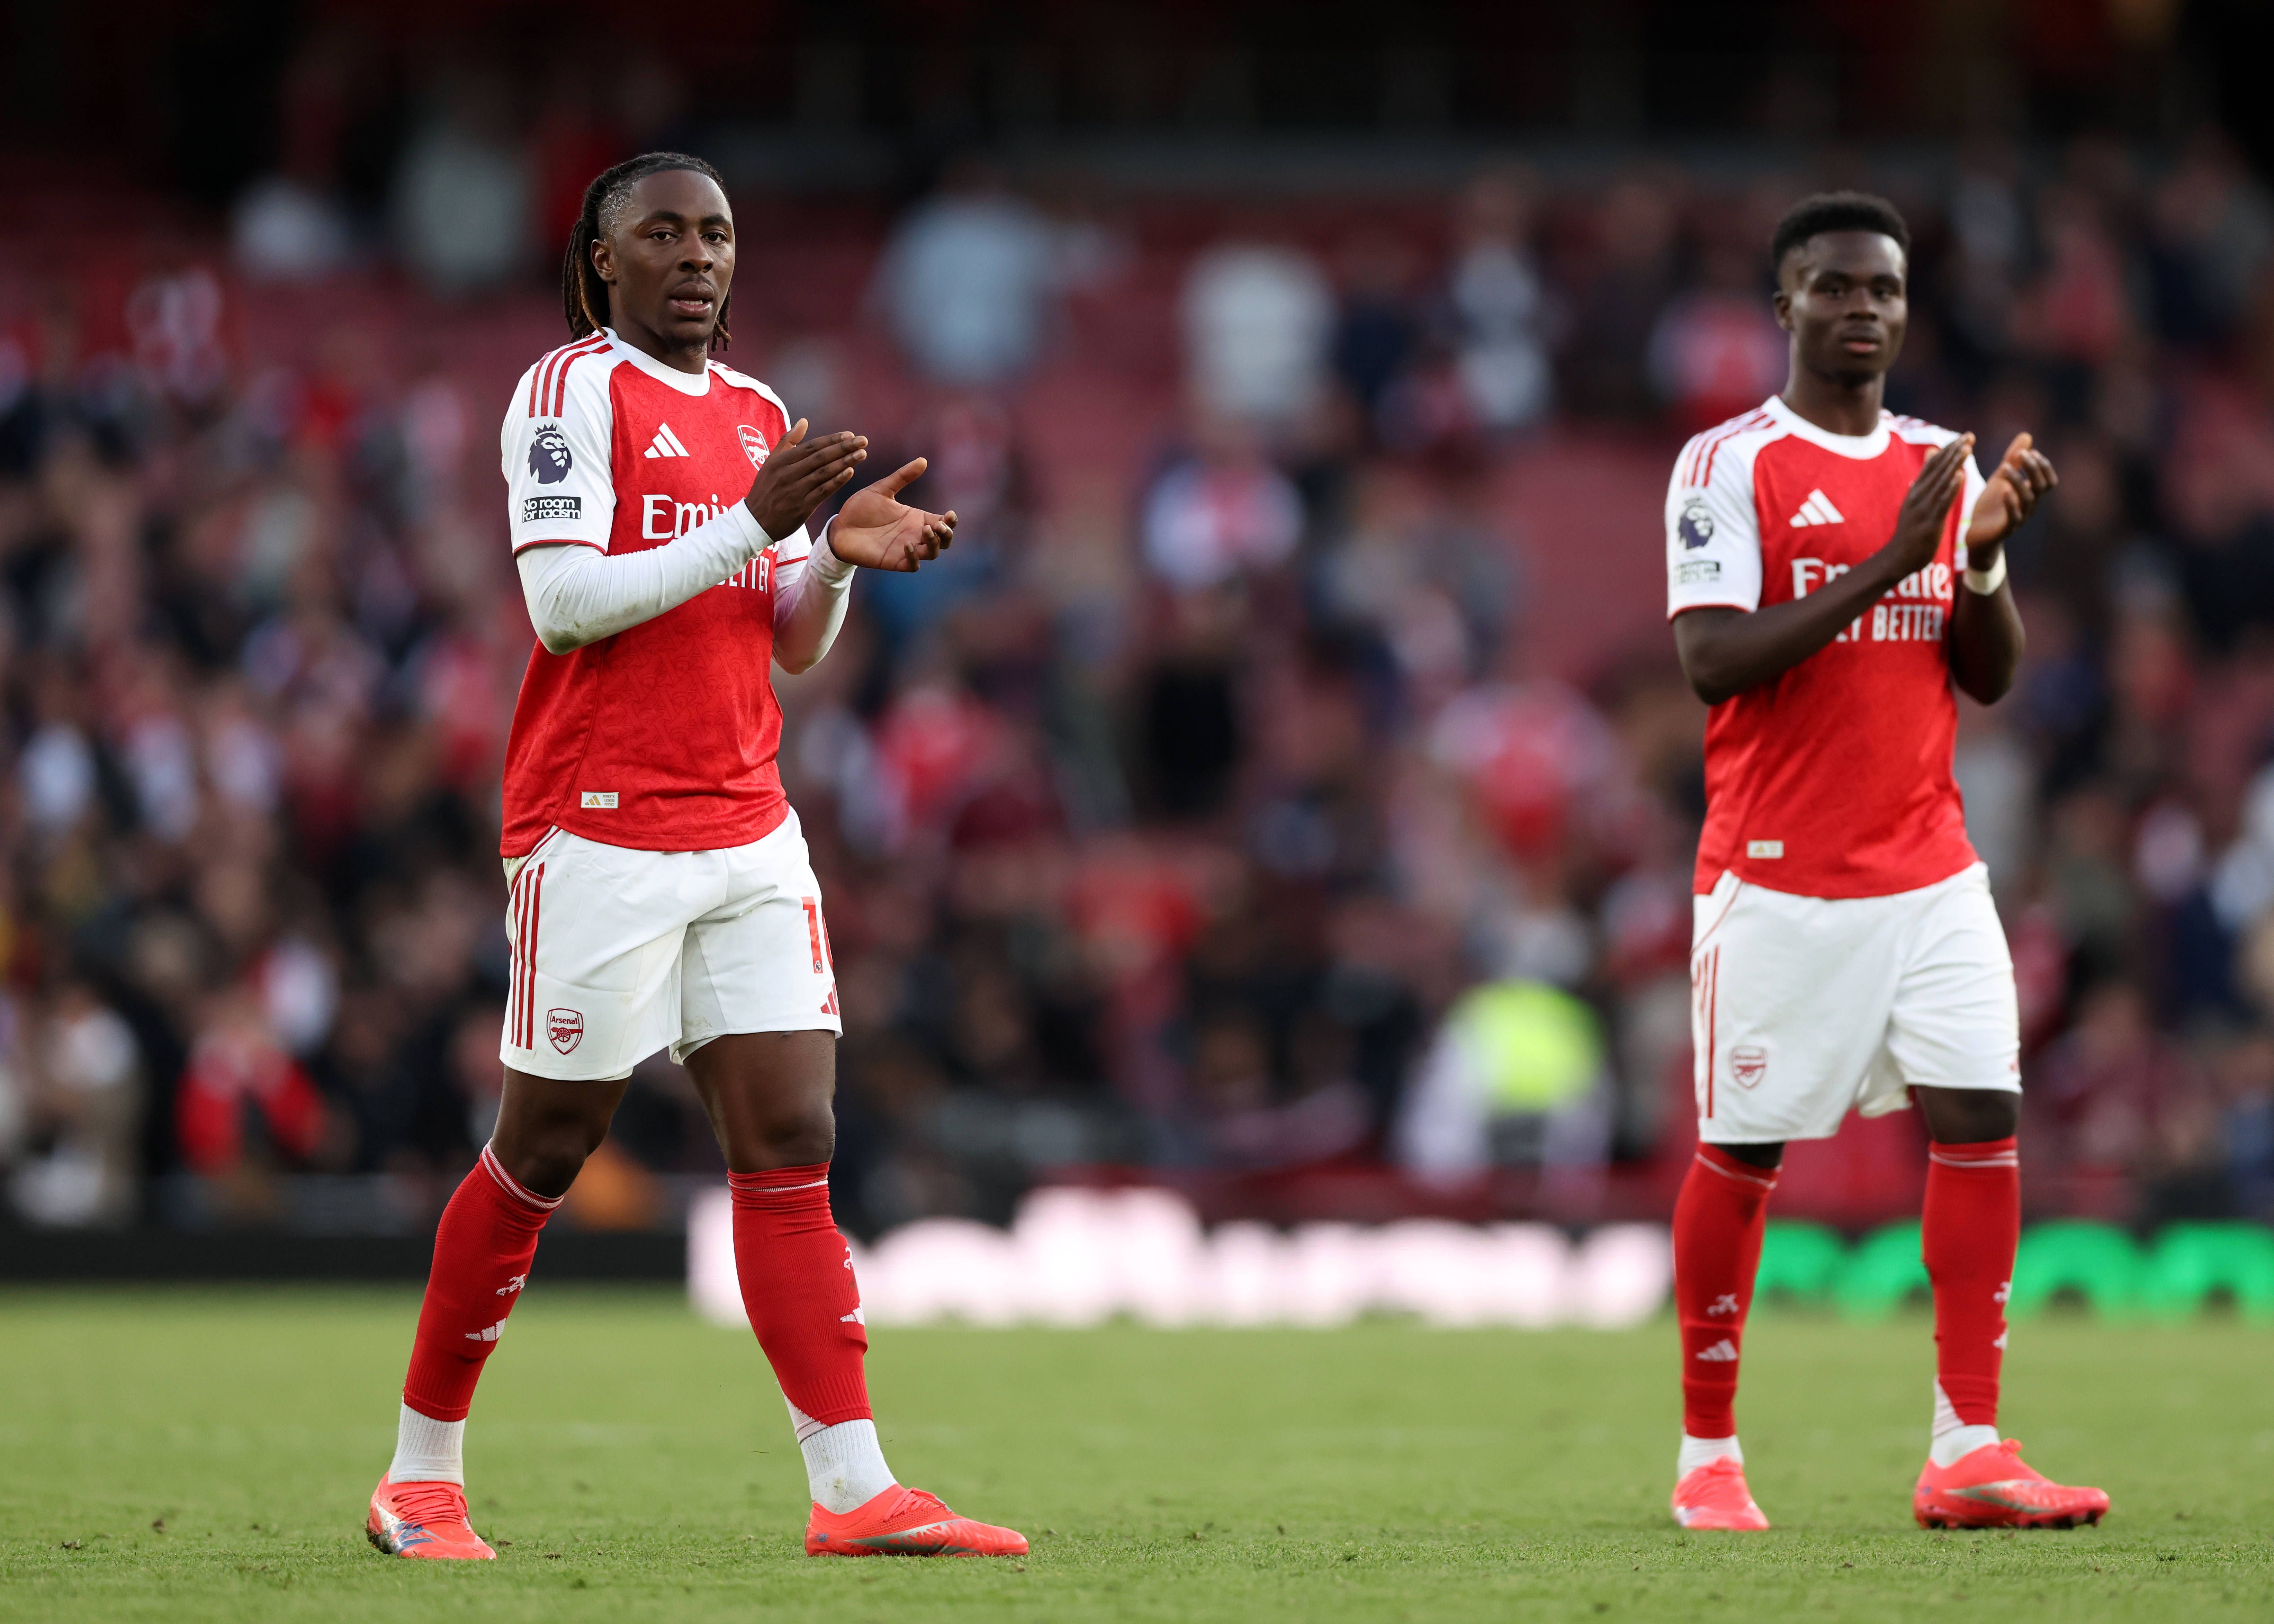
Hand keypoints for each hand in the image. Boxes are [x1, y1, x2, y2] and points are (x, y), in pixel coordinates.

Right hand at [744, 421, 866, 539]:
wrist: (755, 522)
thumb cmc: (765, 489)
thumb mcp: (771, 462)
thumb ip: (788, 441)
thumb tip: (803, 421)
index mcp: (781, 461)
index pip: (811, 446)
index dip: (831, 440)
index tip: (849, 435)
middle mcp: (788, 474)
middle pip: (820, 457)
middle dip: (843, 448)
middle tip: (863, 441)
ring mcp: (795, 491)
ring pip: (823, 473)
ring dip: (845, 462)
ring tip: (862, 454)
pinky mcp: (802, 507)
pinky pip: (822, 491)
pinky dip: (837, 481)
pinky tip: (850, 472)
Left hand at [826, 458, 956, 572]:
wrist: (839, 527)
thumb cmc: (860, 509)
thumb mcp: (882, 489)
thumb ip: (902, 476)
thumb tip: (923, 460)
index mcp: (915, 517)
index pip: (942, 522)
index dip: (951, 521)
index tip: (950, 514)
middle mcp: (913, 534)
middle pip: (943, 541)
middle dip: (947, 534)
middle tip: (939, 525)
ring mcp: (905, 549)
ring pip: (932, 553)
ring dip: (934, 544)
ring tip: (926, 531)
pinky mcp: (893, 561)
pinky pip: (913, 565)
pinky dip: (915, 557)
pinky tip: (907, 545)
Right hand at [1883, 433, 1973, 580]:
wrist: (1898, 558)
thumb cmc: (1910, 532)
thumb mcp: (1915, 503)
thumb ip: (1925, 480)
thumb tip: (1930, 457)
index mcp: (1916, 491)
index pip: (1933, 465)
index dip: (1949, 450)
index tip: (1964, 436)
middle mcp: (1918, 496)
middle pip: (1938, 469)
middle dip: (1954, 452)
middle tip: (1969, 436)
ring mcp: (1923, 509)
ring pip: (1941, 482)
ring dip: (1954, 464)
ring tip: (1967, 449)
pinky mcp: (1929, 523)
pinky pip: (1942, 503)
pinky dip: (1951, 489)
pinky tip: (1960, 477)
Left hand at [1965, 431, 2057, 561]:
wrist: (1976, 536)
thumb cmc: (1991, 506)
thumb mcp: (2001, 478)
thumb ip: (2013, 459)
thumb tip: (2027, 435)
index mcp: (2031, 495)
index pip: (2049, 480)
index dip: (2043, 466)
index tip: (2031, 452)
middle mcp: (2030, 506)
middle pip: (2042, 486)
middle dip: (2033, 469)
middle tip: (2021, 454)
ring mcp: (2020, 518)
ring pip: (2028, 498)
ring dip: (2018, 481)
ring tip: (2005, 467)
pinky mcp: (2006, 529)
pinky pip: (2014, 516)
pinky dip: (2010, 503)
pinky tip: (2004, 490)